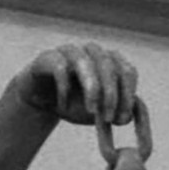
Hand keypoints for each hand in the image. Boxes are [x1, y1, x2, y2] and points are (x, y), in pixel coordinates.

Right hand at [13, 42, 139, 127]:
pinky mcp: (49, 57)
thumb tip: (128, 117)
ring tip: (91, 112)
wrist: (40, 99)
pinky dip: (64, 89)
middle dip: (111, 95)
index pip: (127, 71)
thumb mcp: (96, 112)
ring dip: (92, 89)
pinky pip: (60, 68)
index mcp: (110, 61)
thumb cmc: (74, 103)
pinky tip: (63, 107)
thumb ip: (113, 113)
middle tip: (108, 118)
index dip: (128, 94)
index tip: (123, 118)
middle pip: (108, 66)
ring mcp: (70, 51)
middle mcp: (92, 51)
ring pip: (86, 63)